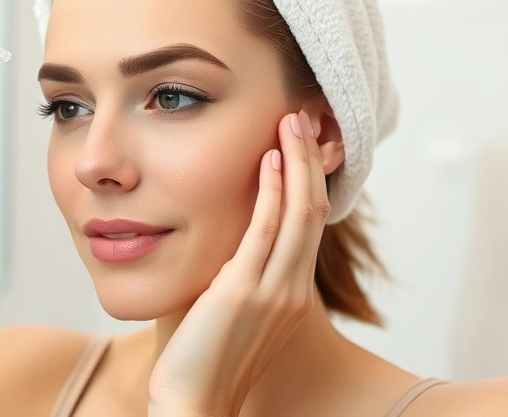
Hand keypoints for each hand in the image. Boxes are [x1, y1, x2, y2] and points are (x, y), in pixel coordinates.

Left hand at [148, 109, 329, 416]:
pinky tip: (268, 160)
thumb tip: (223, 240)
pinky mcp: (244, 291)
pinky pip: (266, 230)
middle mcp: (291, 290)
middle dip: (310, 161)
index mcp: (290, 294)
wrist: (194, 403)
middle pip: (313, 211)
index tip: (302, 146)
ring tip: (290, 123)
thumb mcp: (227, 309)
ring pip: (299, 214)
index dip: (309, 182)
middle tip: (302, 118)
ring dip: (296, 163)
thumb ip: (234, 274)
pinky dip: (271, 191)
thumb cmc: (201, 359)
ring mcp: (273, 291)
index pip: (309, 226)